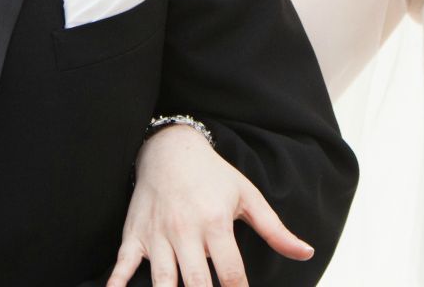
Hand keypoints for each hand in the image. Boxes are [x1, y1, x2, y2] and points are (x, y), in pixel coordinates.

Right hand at [105, 124, 314, 286]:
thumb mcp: (248, 197)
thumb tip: (307, 253)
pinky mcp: (134, 235)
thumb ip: (276, 230)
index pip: (232, 272)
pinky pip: (123, 264)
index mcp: (216, 223)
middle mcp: (186, 231)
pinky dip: (117, 282)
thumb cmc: (214, 176)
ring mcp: (158, 235)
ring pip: (162, 280)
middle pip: (197, 282)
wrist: (170, 149)